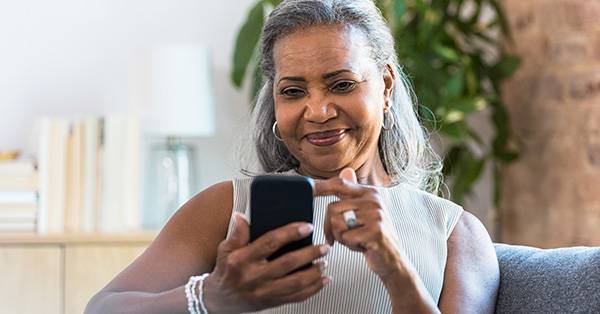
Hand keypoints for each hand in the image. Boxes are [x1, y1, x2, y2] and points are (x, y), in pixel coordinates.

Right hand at [203, 214, 330, 313]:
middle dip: (309, 253)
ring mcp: (264, 291)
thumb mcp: (225, 250)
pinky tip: (323, 280)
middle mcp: (254, 276)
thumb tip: (241, 216)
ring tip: (325, 262)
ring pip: (295, 283)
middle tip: (323, 246)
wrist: (219, 300)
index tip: (307, 227)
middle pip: (287, 264)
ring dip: (314, 272)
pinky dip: (313, 289)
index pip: (269, 243)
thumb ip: (237, 233)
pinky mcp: (272, 302)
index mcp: (243, 260)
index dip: (290, 233)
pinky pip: (296, 297)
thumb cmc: (225, 271)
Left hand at [315, 168, 407, 278]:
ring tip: (356, 240)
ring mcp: (375, 214)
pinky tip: (363, 246)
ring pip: (337, 223)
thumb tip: (346, 171)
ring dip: (341, 237)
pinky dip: (351, 246)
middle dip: (331, 227)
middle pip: (332, 208)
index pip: (340, 184)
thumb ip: (352, 194)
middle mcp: (373, 200)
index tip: (308, 188)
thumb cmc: (374, 238)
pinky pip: (346, 237)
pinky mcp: (375, 230)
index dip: (321, 186)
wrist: (393, 260)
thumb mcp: (363, 213)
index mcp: (369, 193)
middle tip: (341, 237)